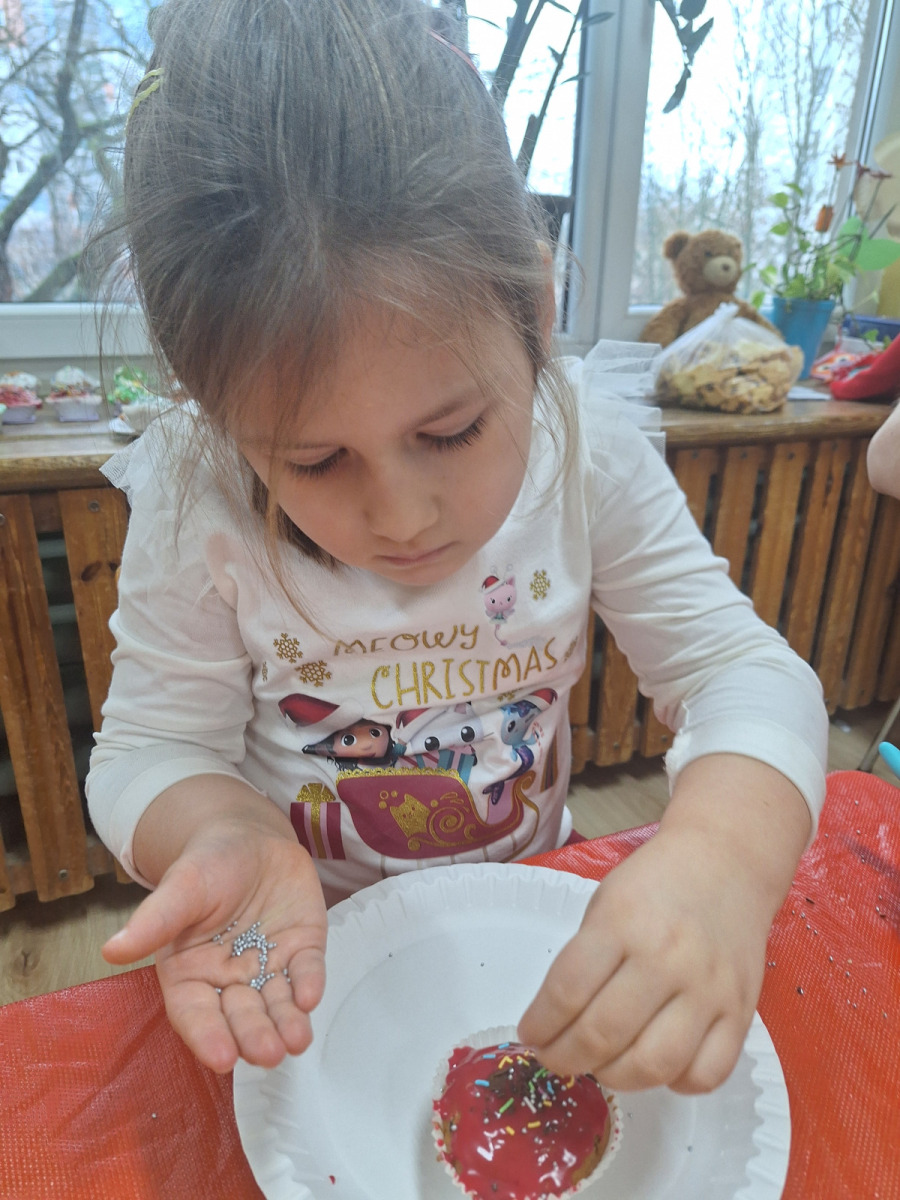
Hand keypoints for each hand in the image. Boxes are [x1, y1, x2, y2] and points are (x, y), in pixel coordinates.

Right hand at [103, 817, 327, 1073]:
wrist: (249, 838)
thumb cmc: (205, 867)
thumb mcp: (180, 887)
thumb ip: (154, 920)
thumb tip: (111, 950)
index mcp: (192, 974)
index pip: (196, 1014)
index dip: (208, 1037)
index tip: (221, 1058)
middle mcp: (231, 980)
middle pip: (242, 1016)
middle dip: (255, 1036)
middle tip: (268, 1053)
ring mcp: (270, 967)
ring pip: (278, 1003)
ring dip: (288, 1022)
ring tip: (296, 1040)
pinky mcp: (303, 949)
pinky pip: (307, 970)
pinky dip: (310, 983)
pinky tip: (311, 996)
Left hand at [517, 824, 768, 1092]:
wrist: (726, 861)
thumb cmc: (656, 881)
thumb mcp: (605, 902)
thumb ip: (584, 958)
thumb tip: (556, 1020)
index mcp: (622, 923)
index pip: (568, 991)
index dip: (540, 1024)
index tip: (529, 1035)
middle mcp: (666, 959)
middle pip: (604, 1035)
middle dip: (565, 1058)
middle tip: (554, 1058)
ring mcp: (708, 990)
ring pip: (653, 1064)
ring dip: (614, 1078)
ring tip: (599, 1066)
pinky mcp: (741, 1012)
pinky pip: (706, 1073)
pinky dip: (674, 1083)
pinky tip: (655, 1066)